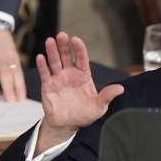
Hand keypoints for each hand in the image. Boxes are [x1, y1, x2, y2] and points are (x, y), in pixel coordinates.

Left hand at [0, 20, 26, 101]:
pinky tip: (23, 94)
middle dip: (9, 91)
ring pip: (16, 76)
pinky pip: (21, 73)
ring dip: (18, 89)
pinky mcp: (16, 58)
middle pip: (5, 76)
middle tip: (10, 105)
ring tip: (19, 102)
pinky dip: (22, 84)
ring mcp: (9, 59)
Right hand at [34, 31, 124, 154]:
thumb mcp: (99, 107)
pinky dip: (42, 65)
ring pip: (55, 62)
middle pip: (67, 56)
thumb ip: (107, 96)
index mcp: (83, 76)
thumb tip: (120, 88)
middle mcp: (70, 74)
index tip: (76, 40)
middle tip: (62, 35)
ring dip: (52, 51)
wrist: (67, 125)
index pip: (82, 58)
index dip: (79, 49)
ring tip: (50, 41)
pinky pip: (45, 73)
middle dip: (64, 45)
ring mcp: (58, 78)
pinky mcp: (48, 85)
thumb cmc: (84, 114)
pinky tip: (40, 57)